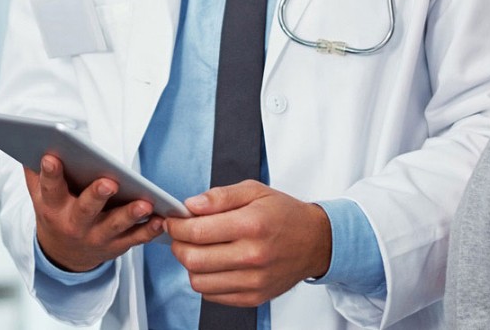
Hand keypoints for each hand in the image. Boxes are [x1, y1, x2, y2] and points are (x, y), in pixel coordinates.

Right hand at [23, 153, 166, 272]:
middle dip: (97, 196)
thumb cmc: (55, 213)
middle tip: (109, 182)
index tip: (51, 157)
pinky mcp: (115, 246)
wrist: (64, 254)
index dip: (50, 173)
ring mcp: (95, 237)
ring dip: (130, 215)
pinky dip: (148, 230)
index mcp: (52, 208)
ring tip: (145, 203)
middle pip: (85, 210)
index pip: (50, 188)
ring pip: (114, 226)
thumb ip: (36, 171)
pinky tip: (160, 220)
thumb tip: (31, 139)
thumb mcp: (40, 196)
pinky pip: (134, 239)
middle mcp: (73, 225)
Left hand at [165, 180, 331, 307]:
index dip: (176, 226)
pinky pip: (213, 295)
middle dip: (178, 246)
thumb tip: (191, 205)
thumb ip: (219, 196)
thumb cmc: (285, 215)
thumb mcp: (254, 191)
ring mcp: (254, 281)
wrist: (316, 242)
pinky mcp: (254, 297)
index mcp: (251, 225)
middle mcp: (252, 256)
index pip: (197, 232)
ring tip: (197, 250)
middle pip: (193, 259)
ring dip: (190, 265)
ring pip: (199, 281)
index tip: (173, 221)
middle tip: (180, 236)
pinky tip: (214, 264)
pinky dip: (206, 280)